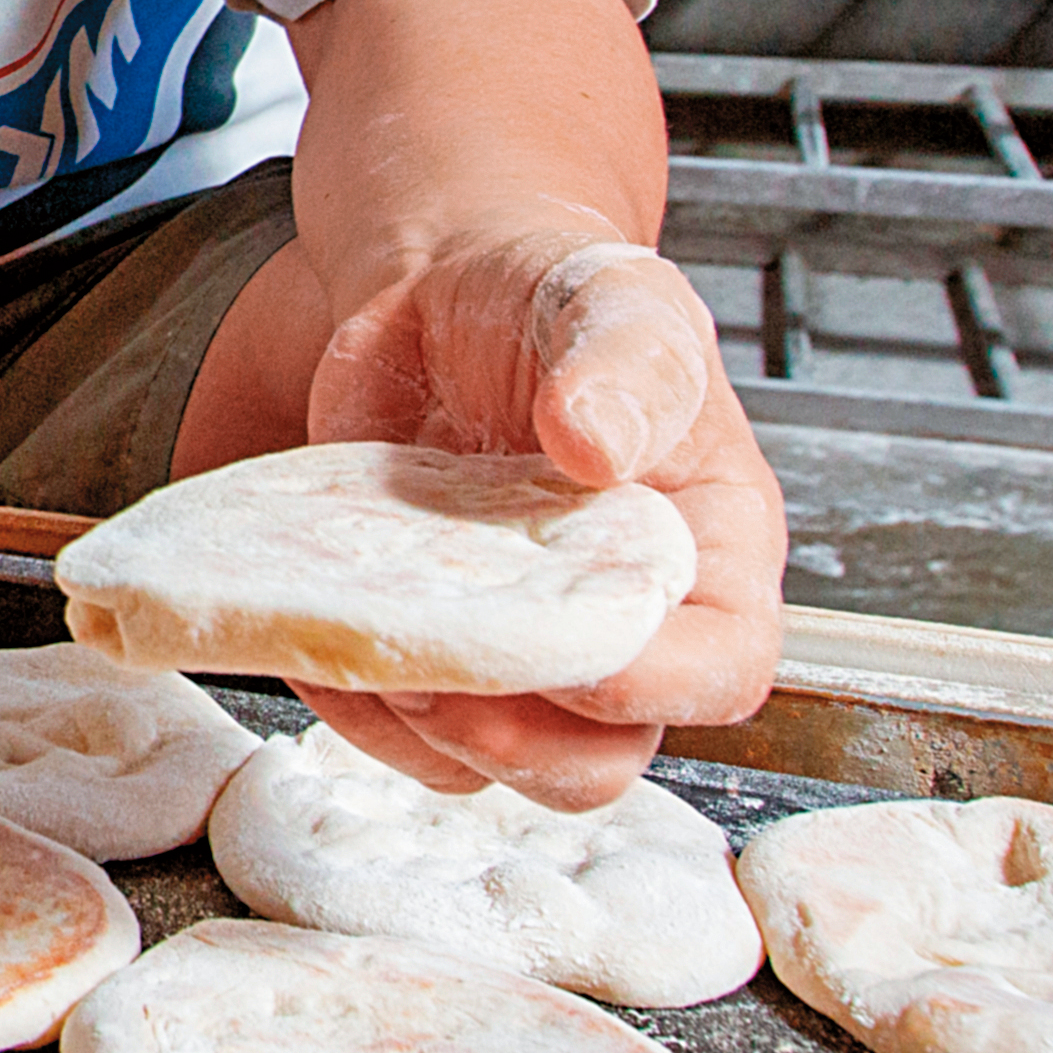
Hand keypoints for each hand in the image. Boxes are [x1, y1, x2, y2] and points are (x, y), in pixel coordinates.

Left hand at [293, 228, 780, 811]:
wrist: (437, 288)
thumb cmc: (549, 297)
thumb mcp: (611, 301)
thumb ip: (625, 366)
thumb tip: (599, 442)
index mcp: (706, 551)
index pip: (723, 668)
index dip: (658, 685)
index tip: (578, 657)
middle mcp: (619, 623)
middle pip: (600, 759)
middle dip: (518, 739)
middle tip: (441, 674)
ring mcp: (517, 648)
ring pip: (486, 764)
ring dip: (419, 725)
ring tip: (376, 626)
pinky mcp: (429, 653)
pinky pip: (390, 731)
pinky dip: (350, 697)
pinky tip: (329, 619)